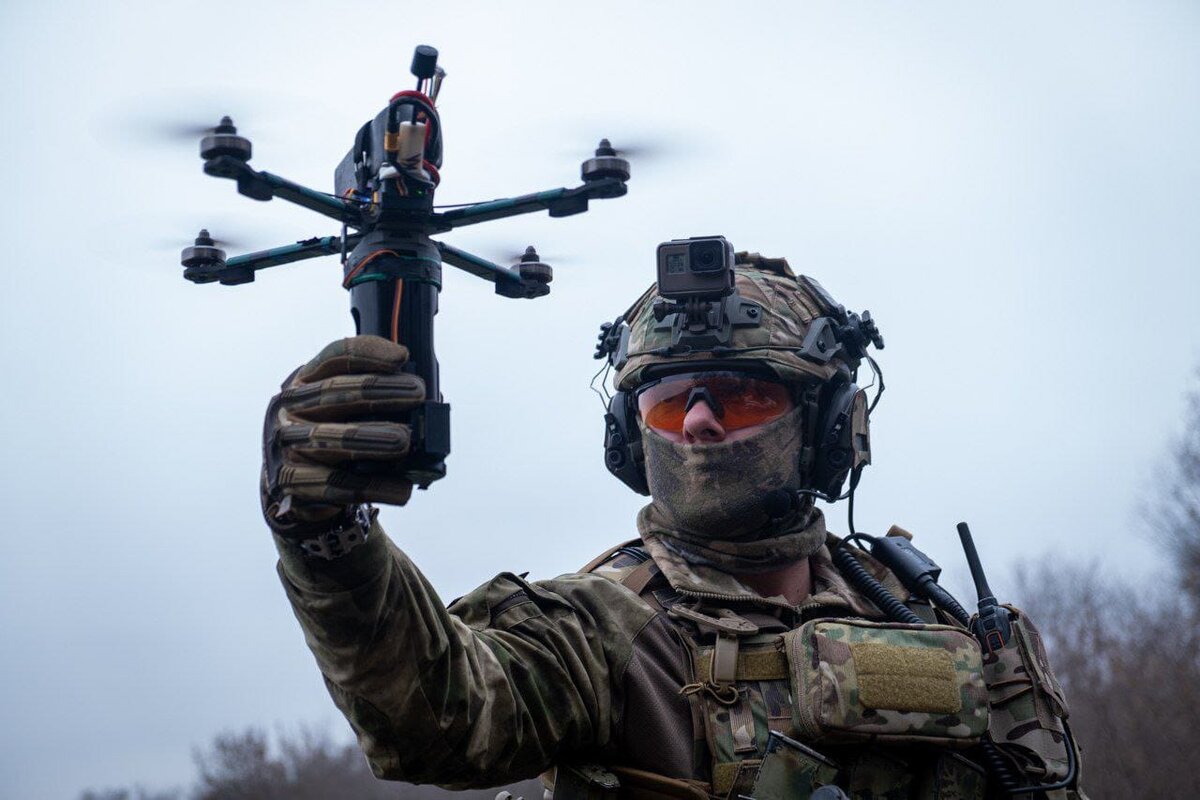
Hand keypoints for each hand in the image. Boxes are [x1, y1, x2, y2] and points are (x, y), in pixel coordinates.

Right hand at [261, 336, 424, 535]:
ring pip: (330, 440)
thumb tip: (426, 405)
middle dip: (378, 392)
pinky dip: (373, 486)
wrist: (298, 482)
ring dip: (371, 439)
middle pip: (333, 394)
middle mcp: (291, 409)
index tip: (402, 357)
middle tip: (417, 394)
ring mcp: (287, 446)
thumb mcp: (345, 407)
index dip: (368, 354)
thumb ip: (376, 396)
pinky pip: (335, 485)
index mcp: (306, 381)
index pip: (334, 357)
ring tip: (405, 440)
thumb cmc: (335, 435)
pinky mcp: (292, 482)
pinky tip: (402, 488)